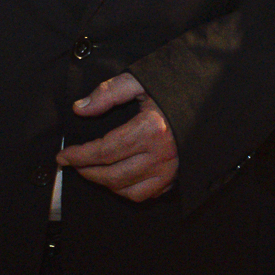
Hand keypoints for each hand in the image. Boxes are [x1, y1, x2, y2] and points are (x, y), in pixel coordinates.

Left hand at [58, 73, 177, 201]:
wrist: (211, 99)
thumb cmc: (175, 87)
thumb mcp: (141, 80)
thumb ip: (108, 92)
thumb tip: (80, 109)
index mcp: (151, 129)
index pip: (104, 150)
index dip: (79, 156)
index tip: (63, 156)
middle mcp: (161, 155)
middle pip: (113, 175)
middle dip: (87, 172)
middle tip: (75, 163)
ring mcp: (171, 171)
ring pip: (128, 190)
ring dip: (106, 184)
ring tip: (94, 171)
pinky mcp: (177, 178)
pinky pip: (147, 194)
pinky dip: (128, 190)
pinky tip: (120, 178)